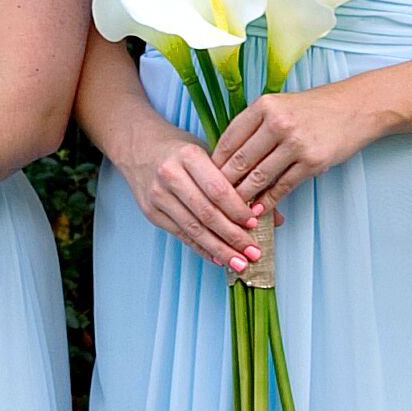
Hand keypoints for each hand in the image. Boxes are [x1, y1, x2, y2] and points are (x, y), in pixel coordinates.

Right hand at [123, 119, 272, 279]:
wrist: (138, 147)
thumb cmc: (181, 150)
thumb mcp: (209, 154)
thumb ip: (238, 182)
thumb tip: (273, 216)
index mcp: (188, 156)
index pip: (217, 189)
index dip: (237, 210)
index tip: (255, 224)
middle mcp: (169, 175)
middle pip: (206, 213)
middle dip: (232, 236)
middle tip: (253, 252)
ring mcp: (157, 196)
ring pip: (193, 228)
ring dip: (219, 249)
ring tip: (239, 263)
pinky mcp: (151, 212)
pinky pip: (181, 235)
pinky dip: (202, 248)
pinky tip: (218, 258)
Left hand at [214, 76, 389, 213]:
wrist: (355, 108)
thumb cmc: (312, 109)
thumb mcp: (279, 106)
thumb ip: (253, 127)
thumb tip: (225, 158)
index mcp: (264, 106)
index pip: (229, 139)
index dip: (214, 163)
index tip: (204, 179)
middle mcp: (278, 123)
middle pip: (240, 160)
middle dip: (224, 184)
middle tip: (211, 201)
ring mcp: (296, 143)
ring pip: (259, 177)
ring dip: (243, 197)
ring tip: (231, 209)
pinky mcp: (313, 162)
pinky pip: (282, 186)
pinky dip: (267, 201)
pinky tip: (257, 209)